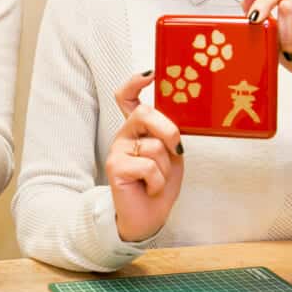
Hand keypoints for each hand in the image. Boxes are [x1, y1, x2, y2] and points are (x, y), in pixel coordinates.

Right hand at [106, 72, 184, 242]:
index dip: (135, 83)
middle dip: (168, 131)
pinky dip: (157, 182)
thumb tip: (174, 130)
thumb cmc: (159, 185)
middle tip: (175, 150)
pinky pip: (148, 166)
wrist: (147, 218)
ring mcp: (117, 150)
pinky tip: (149, 188)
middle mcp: (124, 135)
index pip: (127, 98)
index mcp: (137, 129)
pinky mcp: (115, 167)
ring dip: (166, 168)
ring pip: (153, 145)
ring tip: (157, 180)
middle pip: (144, 113)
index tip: (151, 74)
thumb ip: (169, 137)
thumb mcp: (171, 156)